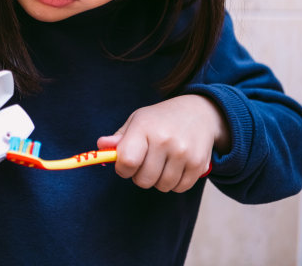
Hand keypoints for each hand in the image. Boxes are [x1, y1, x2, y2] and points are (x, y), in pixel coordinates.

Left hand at [97, 95, 228, 192]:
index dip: (122, 169)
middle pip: (143, 180)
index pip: (127, 161)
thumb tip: (101, 147)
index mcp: (144, 128)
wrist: (199, 113)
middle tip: (145, 162)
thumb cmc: (160, 119)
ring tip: (161, 163)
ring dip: (158, 180)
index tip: (125, 165)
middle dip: (140, 176)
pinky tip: (175, 167)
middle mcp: (164, 140)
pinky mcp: (198, 164)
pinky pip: (179, 188)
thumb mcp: (137, 121)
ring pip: (161, 186)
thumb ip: (118, 138)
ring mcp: (183, 153)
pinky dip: (174, 183)